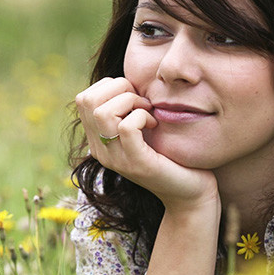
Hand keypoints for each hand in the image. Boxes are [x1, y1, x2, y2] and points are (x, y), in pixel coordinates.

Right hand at [75, 77, 218, 209]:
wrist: (190, 193)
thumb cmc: (171, 155)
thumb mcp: (142, 128)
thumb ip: (128, 109)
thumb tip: (125, 81)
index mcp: (97, 140)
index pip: (83, 98)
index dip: (110, 87)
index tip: (134, 97)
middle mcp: (100, 151)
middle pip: (87, 100)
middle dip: (119, 88)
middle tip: (142, 101)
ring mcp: (116, 159)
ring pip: (102, 112)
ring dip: (130, 101)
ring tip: (148, 111)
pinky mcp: (136, 164)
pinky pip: (127, 127)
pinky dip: (143, 116)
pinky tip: (155, 124)